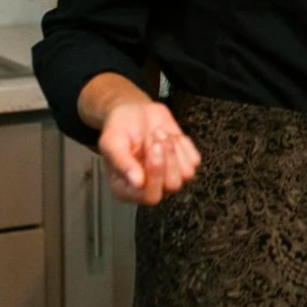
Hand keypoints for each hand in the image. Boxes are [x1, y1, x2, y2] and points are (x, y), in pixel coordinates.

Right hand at [83, 76, 200, 205]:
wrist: (133, 110)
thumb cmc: (119, 128)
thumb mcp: (112, 142)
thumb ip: (122, 163)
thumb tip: (137, 182)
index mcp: (127, 188)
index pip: (150, 196)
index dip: (156, 173)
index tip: (153, 147)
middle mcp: (149, 187)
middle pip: (172, 185)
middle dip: (167, 157)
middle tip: (153, 137)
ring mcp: (168, 176)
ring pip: (186, 174)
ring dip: (173, 149)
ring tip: (158, 133)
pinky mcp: (183, 163)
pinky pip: (194, 161)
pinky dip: (184, 144)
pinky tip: (169, 136)